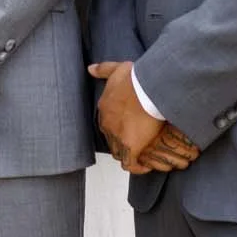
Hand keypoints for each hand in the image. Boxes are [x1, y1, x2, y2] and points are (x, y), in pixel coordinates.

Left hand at [90, 60, 198, 176]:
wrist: (147, 89)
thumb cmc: (135, 79)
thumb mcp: (117, 69)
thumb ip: (103, 69)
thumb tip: (90, 69)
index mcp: (104, 110)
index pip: (108, 125)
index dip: (118, 129)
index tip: (130, 130)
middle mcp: (107, 125)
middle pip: (112, 140)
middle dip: (123, 144)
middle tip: (138, 144)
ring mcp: (118, 137)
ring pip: (120, 153)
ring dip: (130, 156)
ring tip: (143, 156)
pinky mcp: (131, 147)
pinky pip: (130, 164)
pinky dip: (137, 167)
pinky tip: (146, 165)